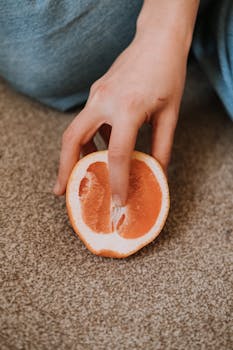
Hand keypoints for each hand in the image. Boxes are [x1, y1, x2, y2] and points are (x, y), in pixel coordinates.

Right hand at [53, 26, 187, 205]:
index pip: (118, 154)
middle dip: (65, 168)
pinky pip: (87, 120)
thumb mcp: (170, 115)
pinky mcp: (96, 92)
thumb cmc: (168, 75)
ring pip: (74, 130)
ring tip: (82, 174)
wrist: (158, 40)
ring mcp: (96, 95)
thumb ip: (162, 147)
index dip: (117, 181)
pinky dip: (90, 138)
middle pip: (72, 139)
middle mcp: (104, 101)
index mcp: (128, 108)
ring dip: (75, 154)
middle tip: (61, 191)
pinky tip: (102, 148)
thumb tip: (156, 173)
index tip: (118, 200)